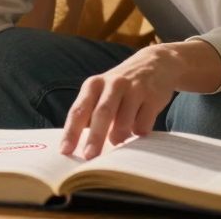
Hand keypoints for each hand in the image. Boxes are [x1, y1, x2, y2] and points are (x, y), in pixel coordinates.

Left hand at [60, 43, 218, 159]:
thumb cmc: (121, 87)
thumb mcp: (102, 93)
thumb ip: (91, 116)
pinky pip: (143, 125)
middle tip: (89, 158)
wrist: (155, 64)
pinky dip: (138, 133)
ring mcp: (135, 89)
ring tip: (119, 140)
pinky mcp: (153, 96)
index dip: (71, 132)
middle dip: (95, 138)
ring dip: (120, 137)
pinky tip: (138, 128)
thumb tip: (79, 149)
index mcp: (94, 85)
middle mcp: (113, 84)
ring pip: (124, 122)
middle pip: (102, 114)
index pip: (79, 110)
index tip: (65, 151)